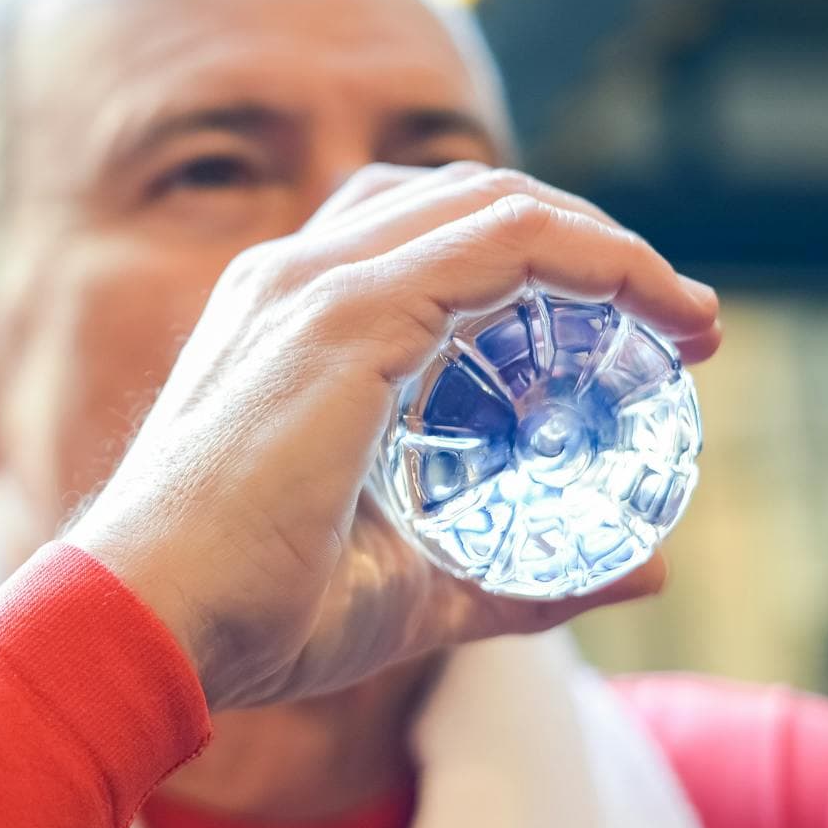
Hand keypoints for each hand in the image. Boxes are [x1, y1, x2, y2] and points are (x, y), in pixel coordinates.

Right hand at [67, 163, 720, 710]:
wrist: (151, 627)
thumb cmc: (257, 614)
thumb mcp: (415, 584)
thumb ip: (523, 574)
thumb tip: (646, 570)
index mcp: (292, 320)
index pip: (430, 236)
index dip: (543, 258)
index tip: (636, 329)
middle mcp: (297, 277)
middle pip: (468, 199)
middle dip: (585, 239)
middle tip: (671, 319)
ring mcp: (314, 285)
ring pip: (494, 204)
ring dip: (601, 240)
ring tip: (675, 310)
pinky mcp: (342, 316)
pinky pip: (501, 245)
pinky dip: (588, 256)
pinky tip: (645, 305)